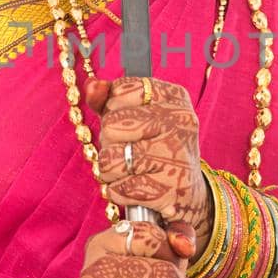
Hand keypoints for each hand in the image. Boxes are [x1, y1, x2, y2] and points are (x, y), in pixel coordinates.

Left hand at [84, 76, 212, 255]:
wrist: (186, 191)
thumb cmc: (153, 147)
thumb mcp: (134, 115)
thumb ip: (108, 97)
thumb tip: (92, 86)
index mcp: (173, 97)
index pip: (121, 91)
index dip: (112, 109)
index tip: (128, 121)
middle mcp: (180, 122)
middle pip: (111, 125)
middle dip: (109, 142)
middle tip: (127, 149)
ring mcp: (177, 156)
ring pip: (111, 160)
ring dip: (111, 170)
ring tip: (130, 170)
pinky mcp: (170, 190)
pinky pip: (119, 189)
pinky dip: (119, 192)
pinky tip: (136, 188)